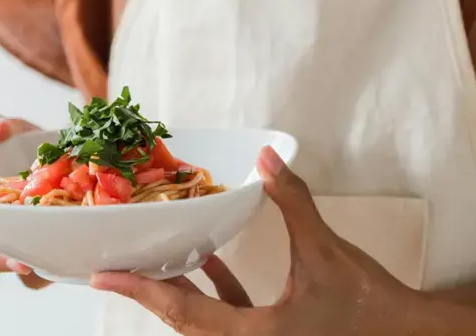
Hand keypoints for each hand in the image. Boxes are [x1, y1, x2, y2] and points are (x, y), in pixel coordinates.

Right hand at [0, 113, 49, 289]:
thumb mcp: (17, 132)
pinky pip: (45, 269)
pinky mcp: (50, 258)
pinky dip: (52, 260)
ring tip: (30, 259)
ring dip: (19, 263)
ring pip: (12, 267)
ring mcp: (19, 249)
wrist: (83, 161)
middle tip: (2, 253)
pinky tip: (65, 247)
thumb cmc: (35, 149)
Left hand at [91, 148, 466, 334]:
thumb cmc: (369, 307)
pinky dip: (214, 295)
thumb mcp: (326, 250)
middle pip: (185, 323)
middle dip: (151, 293)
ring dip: (180, 294)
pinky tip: (210, 265)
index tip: (105, 278)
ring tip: (156, 261)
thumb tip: (266, 157)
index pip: (184, 314)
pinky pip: (229, 321)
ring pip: (205, 325)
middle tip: (118, 267)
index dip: (141, 293)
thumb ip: (293, 201)